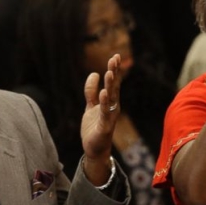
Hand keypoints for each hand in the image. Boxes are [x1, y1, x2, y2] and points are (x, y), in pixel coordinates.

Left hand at [80, 55, 121, 181]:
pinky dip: (104, 103)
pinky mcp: (105, 126)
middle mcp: (113, 107)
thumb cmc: (94, 127)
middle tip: (115, 58)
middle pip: (114, 87)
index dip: (114, 69)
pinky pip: (105, 113)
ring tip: (109, 72)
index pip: (113, 83)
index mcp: (110, 101)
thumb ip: (91, 91)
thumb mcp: (90, 106)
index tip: (115, 56)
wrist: (94, 149)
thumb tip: (94, 73)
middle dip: (114, 72)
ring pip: (111, 98)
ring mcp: (109, 116)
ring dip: (111, 85)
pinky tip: (103, 93)